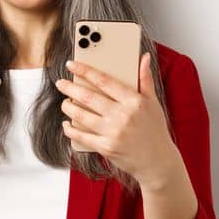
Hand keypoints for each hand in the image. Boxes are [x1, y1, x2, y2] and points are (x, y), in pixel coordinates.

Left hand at [56, 52, 180, 184]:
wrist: (158, 162)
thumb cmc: (155, 130)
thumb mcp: (153, 103)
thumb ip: (146, 79)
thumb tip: (143, 57)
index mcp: (134, 101)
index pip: (104, 81)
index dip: (85, 71)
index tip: (71, 65)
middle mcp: (123, 115)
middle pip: (88, 97)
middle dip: (70, 88)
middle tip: (60, 83)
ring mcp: (113, 132)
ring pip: (81, 115)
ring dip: (68, 107)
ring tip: (64, 102)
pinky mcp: (106, 148)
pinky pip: (81, 136)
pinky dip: (70, 129)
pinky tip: (66, 124)